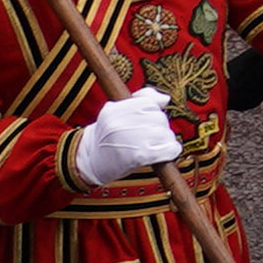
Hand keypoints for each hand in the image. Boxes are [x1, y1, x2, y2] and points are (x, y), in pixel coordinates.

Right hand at [65, 84, 183, 187]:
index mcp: (113, 110)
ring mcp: (131, 139)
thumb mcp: (115, 113)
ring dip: (165, 140)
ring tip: (153, 145)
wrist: (91, 163)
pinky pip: (169, 148)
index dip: (152, 111)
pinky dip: (171, 151)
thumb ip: (141, 99)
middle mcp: (121, 123)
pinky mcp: (141, 156)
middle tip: (148, 136)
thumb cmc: (107, 137)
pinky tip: (163, 153)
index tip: (146, 121)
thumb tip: (165, 99)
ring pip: (166, 133)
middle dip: (159, 127)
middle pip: (159, 118)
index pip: (148, 102)